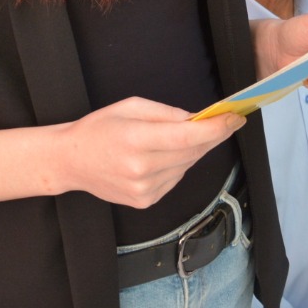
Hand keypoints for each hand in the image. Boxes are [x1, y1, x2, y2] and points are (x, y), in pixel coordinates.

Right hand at [57, 97, 243, 208]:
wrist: (71, 161)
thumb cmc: (99, 128)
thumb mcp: (130, 106)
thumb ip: (167, 113)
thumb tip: (197, 119)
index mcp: (136, 139)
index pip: (187, 136)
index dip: (216, 128)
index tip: (236, 117)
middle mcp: (141, 168)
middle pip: (192, 152)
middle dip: (212, 135)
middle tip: (226, 120)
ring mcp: (144, 189)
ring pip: (187, 166)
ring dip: (193, 150)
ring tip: (181, 137)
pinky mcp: (145, 201)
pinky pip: (175, 179)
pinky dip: (177, 165)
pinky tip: (162, 156)